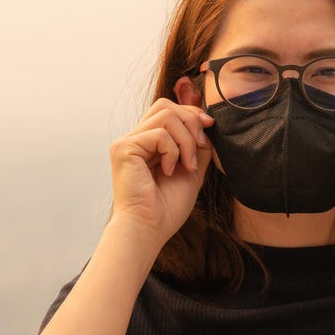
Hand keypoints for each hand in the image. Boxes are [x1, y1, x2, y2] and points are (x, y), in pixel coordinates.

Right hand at [108, 99, 214, 251]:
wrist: (150, 229)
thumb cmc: (167, 207)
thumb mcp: (192, 170)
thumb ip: (198, 146)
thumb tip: (206, 122)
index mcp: (148, 144)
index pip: (169, 111)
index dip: (192, 114)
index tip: (209, 128)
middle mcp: (135, 139)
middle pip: (165, 105)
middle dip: (191, 122)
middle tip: (199, 148)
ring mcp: (127, 142)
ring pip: (166, 116)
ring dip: (186, 140)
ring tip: (187, 165)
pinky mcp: (124, 148)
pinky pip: (160, 134)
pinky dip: (173, 151)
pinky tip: (169, 171)